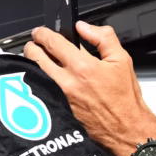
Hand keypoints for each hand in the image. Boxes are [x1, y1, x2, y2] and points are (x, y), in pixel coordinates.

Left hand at [24, 21, 155, 155]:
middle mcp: (66, 82)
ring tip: (36, 59)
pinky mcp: (55, 109)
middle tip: (34, 44)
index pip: (53, 43)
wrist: (124, 128)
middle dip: (32, 46)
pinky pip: (38, 89)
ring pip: (33, 73)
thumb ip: (103, 38)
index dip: (42, 34)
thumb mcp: (122, 60)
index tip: (40, 32)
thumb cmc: (123, 99)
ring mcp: (57, 97)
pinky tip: (41, 77)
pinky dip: (37, 80)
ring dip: (31, 63)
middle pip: (35, 57)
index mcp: (82, 68)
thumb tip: (84, 27)